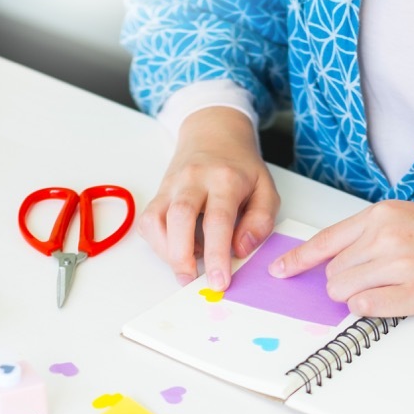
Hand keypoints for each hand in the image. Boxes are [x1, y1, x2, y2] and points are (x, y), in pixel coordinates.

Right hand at [138, 107, 279, 288]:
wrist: (213, 132)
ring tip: (186, 267)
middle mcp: (193, 179)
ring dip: (166, 252)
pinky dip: (157, 242)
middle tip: (191, 281)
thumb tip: (240, 249)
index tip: (220, 281)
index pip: (218, 220)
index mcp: (225, 178)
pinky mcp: (158, 192)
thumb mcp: (265, 188)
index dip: (217, 254)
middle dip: (182, 256)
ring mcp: (171, 185)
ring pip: (156, 220)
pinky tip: (176, 248)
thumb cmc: (240, 166)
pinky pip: (148, 221)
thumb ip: (260, 220)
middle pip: (179, 218)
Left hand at [269, 200, 413, 315]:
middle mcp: (387, 236)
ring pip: (344, 291)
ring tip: (393, 287)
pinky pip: (368, 308)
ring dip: (357, 296)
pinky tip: (394, 299)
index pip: (325, 240)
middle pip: (332, 271)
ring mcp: (401, 265)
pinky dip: (371, 308)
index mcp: (385, 214)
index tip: (280, 271)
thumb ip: (377, 234)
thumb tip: (342, 261)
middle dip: (343, 282)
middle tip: (378, 280)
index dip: (298, 260)